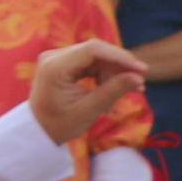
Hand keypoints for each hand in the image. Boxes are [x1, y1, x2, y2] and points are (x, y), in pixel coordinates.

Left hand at [27, 40, 147, 144]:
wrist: (39, 130)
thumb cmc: (59, 124)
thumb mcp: (88, 110)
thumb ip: (112, 91)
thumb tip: (138, 77)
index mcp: (54, 67)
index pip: (93, 50)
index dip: (121, 57)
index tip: (142, 70)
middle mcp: (53, 57)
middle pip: (96, 51)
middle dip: (120, 66)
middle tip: (139, 85)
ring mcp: (58, 58)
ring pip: (97, 57)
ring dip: (115, 72)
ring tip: (130, 92)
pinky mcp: (64, 63)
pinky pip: (92, 63)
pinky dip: (106, 75)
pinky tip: (117, 89)